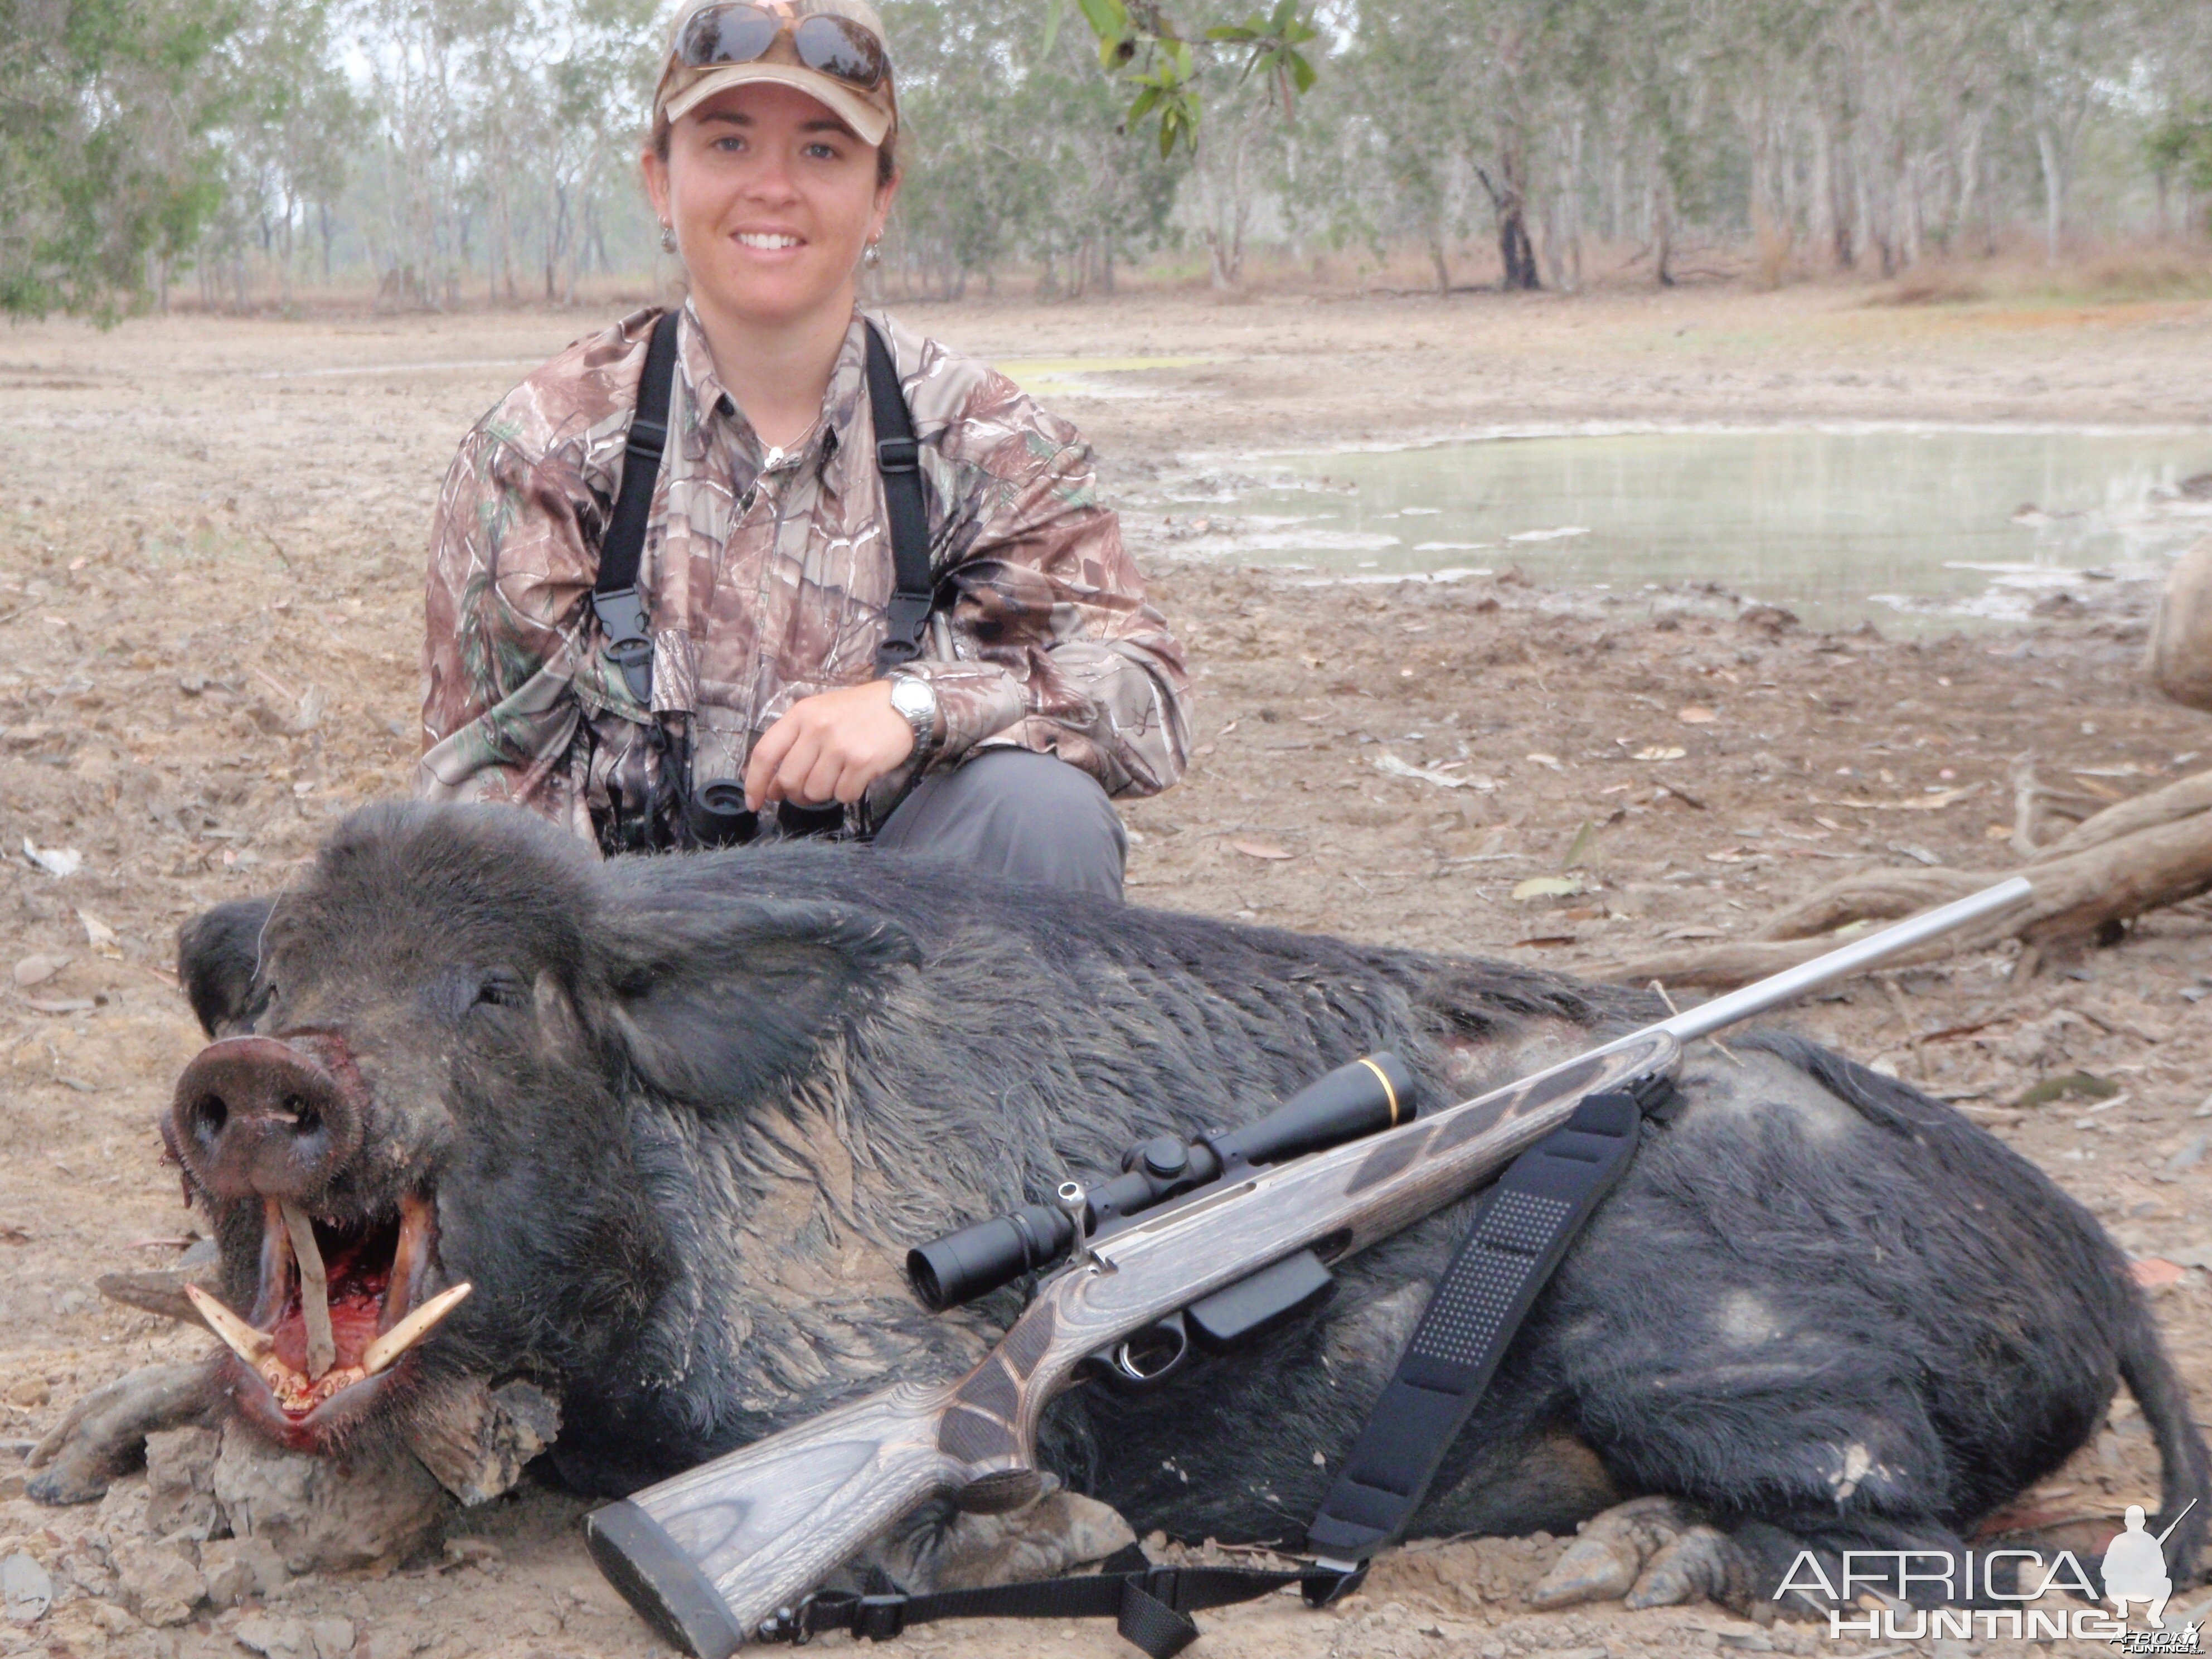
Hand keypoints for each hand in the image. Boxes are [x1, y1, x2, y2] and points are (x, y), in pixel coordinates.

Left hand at [744, 681, 915, 810]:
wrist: (903, 704)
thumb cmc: (857, 711)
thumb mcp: (819, 713)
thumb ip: (794, 743)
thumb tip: (772, 786)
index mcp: (800, 714)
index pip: (764, 754)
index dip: (755, 783)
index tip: (754, 802)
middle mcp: (817, 729)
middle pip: (789, 780)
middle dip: (795, 793)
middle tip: (808, 790)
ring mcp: (840, 745)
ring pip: (815, 791)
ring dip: (824, 793)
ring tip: (837, 777)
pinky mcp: (863, 761)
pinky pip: (844, 794)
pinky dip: (848, 793)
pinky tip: (856, 777)